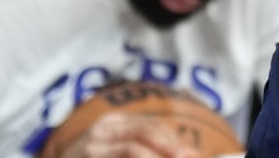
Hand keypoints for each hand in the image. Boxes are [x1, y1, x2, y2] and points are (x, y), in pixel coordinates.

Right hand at [65, 114, 201, 157]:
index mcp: (112, 124)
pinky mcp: (87, 157)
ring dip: (157, 157)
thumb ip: (149, 149)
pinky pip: (123, 154)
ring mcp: (91, 146)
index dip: (173, 140)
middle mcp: (101, 130)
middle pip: (144, 132)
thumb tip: (190, 153)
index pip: (148, 125)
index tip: (191, 155)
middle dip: (170, 147)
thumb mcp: (121, 151)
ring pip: (133, 148)